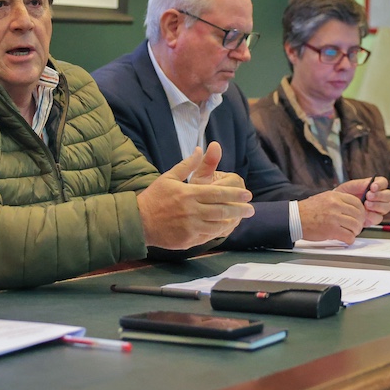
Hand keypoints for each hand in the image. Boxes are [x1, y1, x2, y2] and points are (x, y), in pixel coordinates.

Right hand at [137, 143, 253, 249]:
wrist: (138, 221)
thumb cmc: (153, 197)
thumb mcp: (168, 177)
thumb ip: (186, 165)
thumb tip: (200, 149)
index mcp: (189, 194)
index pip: (218, 193)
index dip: (235, 194)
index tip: (248, 195)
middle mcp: (192, 211)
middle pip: (222, 210)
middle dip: (239, 209)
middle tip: (251, 208)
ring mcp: (191, 227)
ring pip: (218, 225)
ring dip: (232, 221)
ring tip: (241, 218)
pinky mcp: (188, 240)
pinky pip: (209, 236)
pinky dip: (219, 232)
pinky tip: (225, 228)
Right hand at [297, 191, 365, 243]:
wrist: (294, 218)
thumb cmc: (307, 210)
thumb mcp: (324, 198)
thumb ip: (338, 201)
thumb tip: (352, 208)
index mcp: (334, 196)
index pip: (357, 203)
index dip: (361, 211)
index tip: (359, 216)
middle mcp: (335, 205)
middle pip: (358, 215)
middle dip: (359, 223)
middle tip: (355, 227)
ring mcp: (334, 217)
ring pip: (356, 226)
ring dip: (355, 232)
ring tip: (349, 233)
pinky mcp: (331, 230)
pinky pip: (349, 236)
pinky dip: (349, 240)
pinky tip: (345, 239)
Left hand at [336, 176, 389, 225]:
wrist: (338, 207)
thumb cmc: (345, 194)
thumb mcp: (350, 186)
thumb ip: (360, 184)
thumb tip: (370, 183)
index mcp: (374, 187)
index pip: (383, 182)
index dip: (380, 184)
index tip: (372, 187)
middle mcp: (379, 198)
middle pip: (388, 196)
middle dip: (379, 195)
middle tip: (368, 196)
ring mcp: (378, 208)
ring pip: (386, 207)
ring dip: (377, 205)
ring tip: (366, 204)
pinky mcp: (374, 218)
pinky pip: (379, 218)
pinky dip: (372, 215)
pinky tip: (364, 213)